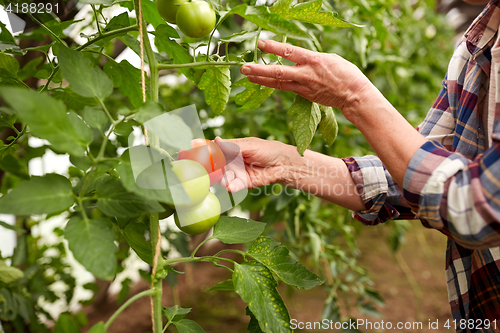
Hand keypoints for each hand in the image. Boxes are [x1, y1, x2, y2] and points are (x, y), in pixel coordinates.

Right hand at [214, 137, 300, 192]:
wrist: (283, 164)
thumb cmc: (268, 150)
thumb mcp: (250, 146)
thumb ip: (233, 146)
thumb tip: (216, 140)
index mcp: (232, 149)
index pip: (217, 150)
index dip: (209, 152)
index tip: (200, 154)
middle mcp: (232, 161)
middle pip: (218, 166)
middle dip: (212, 169)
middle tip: (208, 171)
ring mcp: (237, 173)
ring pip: (224, 177)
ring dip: (222, 179)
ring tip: (223, 180)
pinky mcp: (244, 183)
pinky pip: (234, 186)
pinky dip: (231, 187)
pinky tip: (229, 186)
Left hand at [240, 40, 372, 114]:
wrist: (353, 95)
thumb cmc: (345, 73)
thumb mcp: (329, 58)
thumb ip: (310, 58)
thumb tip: (298, 56)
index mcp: (314, 60)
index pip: (290, 52)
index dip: (274, 47)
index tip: (261, 43)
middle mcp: (306, 73)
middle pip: (278, 71)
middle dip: (259, 69)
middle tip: (244, 67)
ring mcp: (304, 86)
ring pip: (278, 83)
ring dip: (261, 79)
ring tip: (247, 75)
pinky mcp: (304, 94)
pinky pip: (285, 89)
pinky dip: (272, 85)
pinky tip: (262, 83)